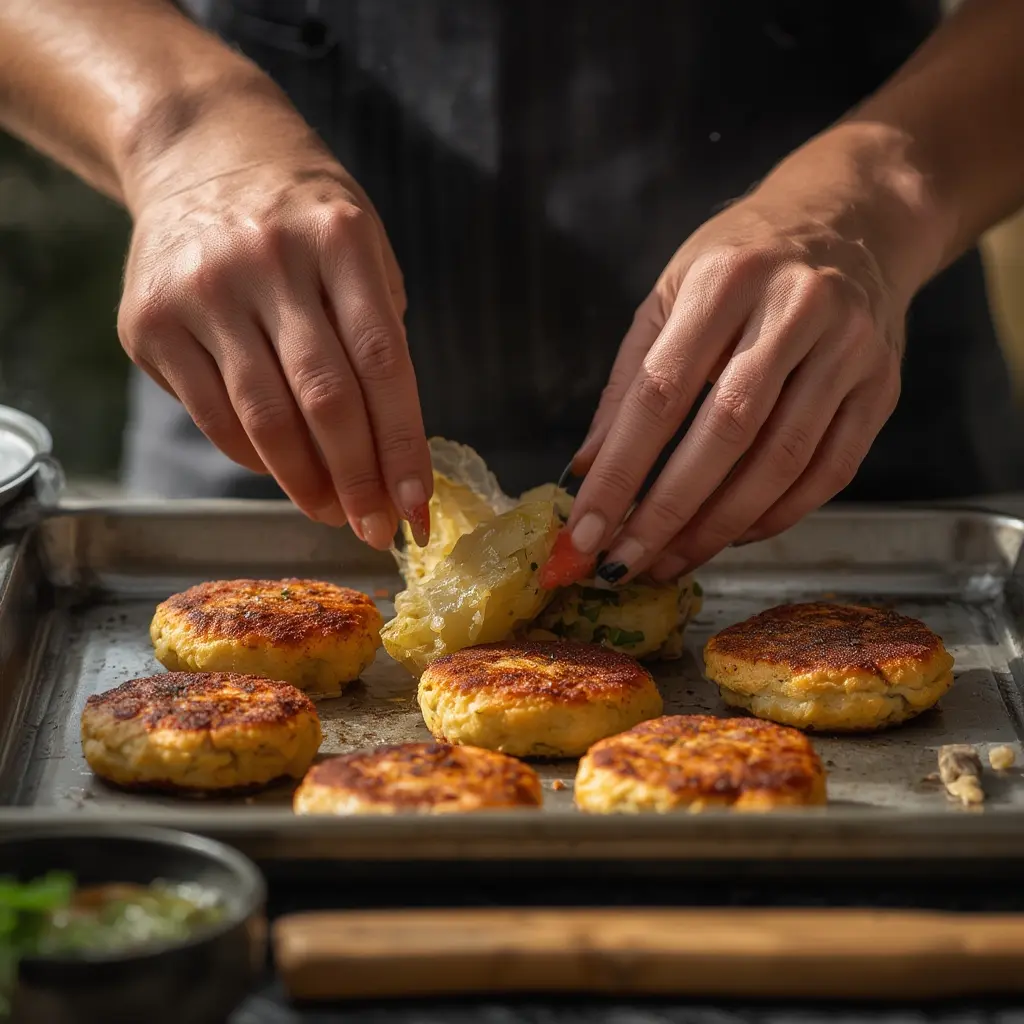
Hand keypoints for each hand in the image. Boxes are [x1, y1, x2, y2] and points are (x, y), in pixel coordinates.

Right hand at [117, 95, 430, 548]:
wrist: (200, 153)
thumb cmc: (305, 218)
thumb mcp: (363, 249)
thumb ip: (379, 337)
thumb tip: (391, 455)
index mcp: (340, 237)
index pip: (383, 363)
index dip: (403, 446)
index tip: (419, 507)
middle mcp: (269, 260)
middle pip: (325, 400)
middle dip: (358, 481)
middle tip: (377, 528)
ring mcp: (202, 290)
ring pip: (265, 419)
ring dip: (307, 483)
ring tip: (334, 513)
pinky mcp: (149, 322)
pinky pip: (215, 416)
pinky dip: (256, 458)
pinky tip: (283, 471)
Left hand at [566, 129, 939, 581]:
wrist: (852, 219)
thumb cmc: (742, 261)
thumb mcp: (670, 296)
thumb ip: (628, 383)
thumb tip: (587, 470)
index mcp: (724, 281)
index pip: (661, 392)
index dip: (620, 470)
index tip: (587, 530)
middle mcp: (794, 309)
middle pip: (726, 433)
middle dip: (667, 512)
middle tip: (625, 564)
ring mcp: (848, 349)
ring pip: (782, 460)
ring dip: (719, 526)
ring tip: (670, 561)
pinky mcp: (883, 385)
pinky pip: (830, 470)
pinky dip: (777, 515)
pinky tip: (733, 535)